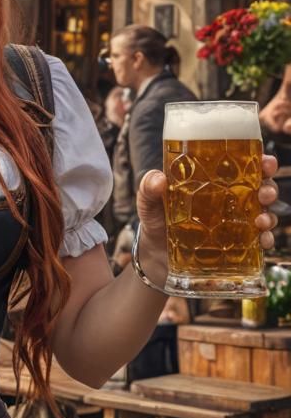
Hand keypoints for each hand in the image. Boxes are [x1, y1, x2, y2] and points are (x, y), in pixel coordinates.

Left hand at [135, 154, 279, 256]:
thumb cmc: (156, 219)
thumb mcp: (148, 201)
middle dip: (270, 187)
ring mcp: (235, 222)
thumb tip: (159, 179)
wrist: (155, 256)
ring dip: (269, 215)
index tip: (266, 161)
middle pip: (260, 187)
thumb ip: (148, 188)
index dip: (260, 161)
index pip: (243, 166)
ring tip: (261, 220)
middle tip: (265, 193)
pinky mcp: (236, 244)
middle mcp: (229, 199)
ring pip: (264, 213)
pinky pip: (258, 240)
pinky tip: (263, 241)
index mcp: (213, 181)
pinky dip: (266, 240)